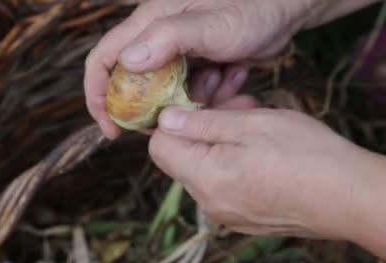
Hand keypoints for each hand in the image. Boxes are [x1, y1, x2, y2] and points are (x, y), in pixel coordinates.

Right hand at [84, 0, 315, 138]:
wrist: (286, 8)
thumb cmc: (250, 7)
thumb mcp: (210, 24)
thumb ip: (167, 38)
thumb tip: (127, 62)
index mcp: (147, 24)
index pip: (104, 60)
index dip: (98, 95)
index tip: (112, 127)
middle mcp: (155, 39)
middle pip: (133, 85)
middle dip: (152, 109)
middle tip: (173, 123)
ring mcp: (176, 53)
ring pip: (166, 94)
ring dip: (190, 101)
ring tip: (221, 83)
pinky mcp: (196, 64)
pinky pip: (191, 93)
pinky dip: (210, 95)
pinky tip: (233, 76)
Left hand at [148, 98, 385, 258]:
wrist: (350, 199)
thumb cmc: (306, 156)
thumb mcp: (251, 124)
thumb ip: (201, 123)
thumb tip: (165, 120)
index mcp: (203, 178)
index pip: (159, 147)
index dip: (173, 121)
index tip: (198, 102)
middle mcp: (207, 203)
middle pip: (183, 158)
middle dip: (202, 126)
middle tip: (237, 102)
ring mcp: (226, 215)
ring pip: (205, 169)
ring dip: (220, 141)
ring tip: (254, 120)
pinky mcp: (243, 219)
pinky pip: (223, 185)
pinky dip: (232, 163)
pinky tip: (260, 148)